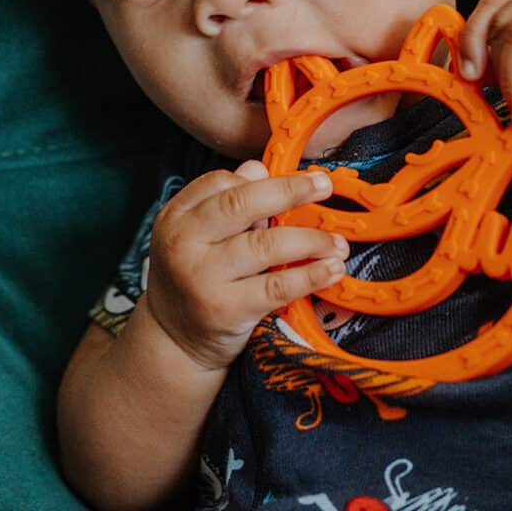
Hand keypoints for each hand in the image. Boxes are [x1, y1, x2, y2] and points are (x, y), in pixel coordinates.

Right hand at [143, 160, 348, 370]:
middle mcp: (183, 243)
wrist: (174, 342)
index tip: (300, 180)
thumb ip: (228, 201)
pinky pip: (276, 286)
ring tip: (337, 242)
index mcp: (176, 217)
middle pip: (242, 205)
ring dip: (311, 239)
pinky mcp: (224, 309)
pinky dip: (310, 275)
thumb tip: (260, 168)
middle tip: (324, 186)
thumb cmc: (196, 277)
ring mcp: (202, 277)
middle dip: (290, 191)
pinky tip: (331, 269)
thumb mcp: (198, 236)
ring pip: (265, 245)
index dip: (263, 180)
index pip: (220, 182)